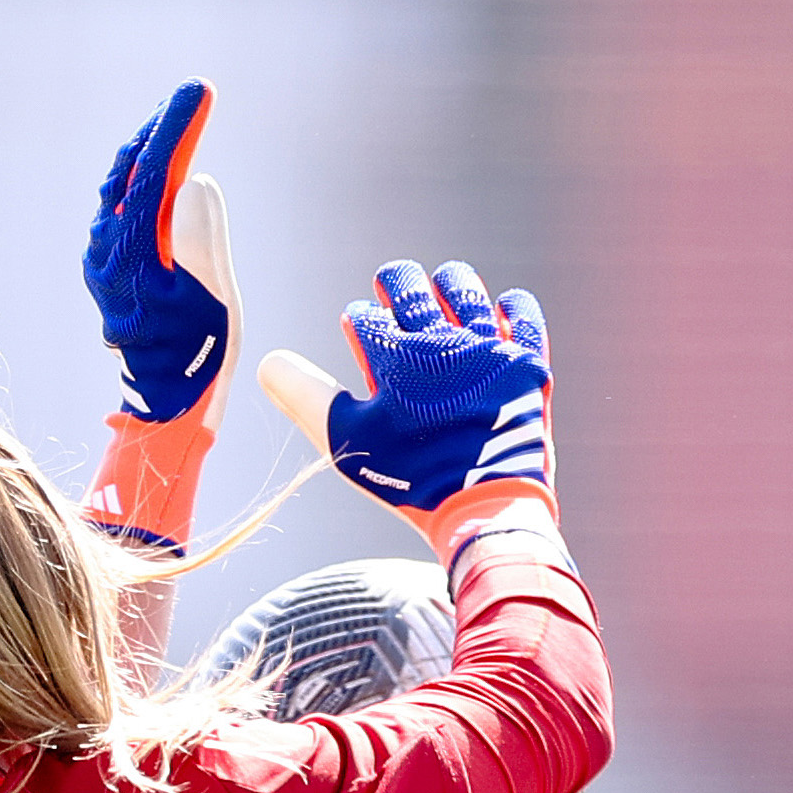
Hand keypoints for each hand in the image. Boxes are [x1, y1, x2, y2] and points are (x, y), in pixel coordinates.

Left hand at [84, 81, 236, 426]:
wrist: (166, 405)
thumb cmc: (198, 355)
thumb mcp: (212, 295)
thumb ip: (201, 234)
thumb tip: (196, 180)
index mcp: (132, 252)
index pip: (154, 172)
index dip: (176, 127)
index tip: (198, 92)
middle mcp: (106, 251)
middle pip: (129, 171)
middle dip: (160, 131)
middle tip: (189, 100)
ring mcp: (101, 261)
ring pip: (120, 189)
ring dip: (148, 154)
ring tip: (174, 126)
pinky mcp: (106, 271)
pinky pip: (120, 211)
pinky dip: (141, 184)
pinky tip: (158, 176)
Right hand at [259, 261, 554, 556]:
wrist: (486, 509)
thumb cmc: (411, 480)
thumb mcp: (346, 441)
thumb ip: (305, 397)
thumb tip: (267, 363)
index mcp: (393, 356)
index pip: (365, 317)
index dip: (359, 322)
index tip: (361, 331)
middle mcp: (439, 342)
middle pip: (410, 287)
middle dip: (394, 284)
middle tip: (394, 289)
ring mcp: (487, 351)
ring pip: (464, 291)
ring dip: (449, 283)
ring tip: (444, 284)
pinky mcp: (526, 366)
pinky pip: (525, 318)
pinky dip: (513, 306)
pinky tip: (504, 304)